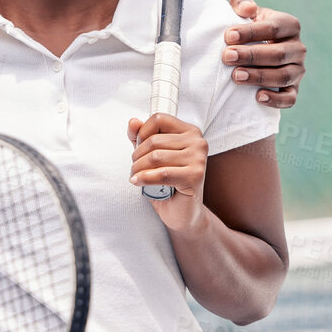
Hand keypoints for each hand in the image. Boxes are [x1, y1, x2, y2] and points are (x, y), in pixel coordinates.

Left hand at [128, 114, 207, 232]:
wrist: (184, 213)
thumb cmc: (168, 183)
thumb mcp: (152, 156)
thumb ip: (141, 137)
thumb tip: (133, 122)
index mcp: (189, 131)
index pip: (159, 119)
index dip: (142, 133)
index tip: (138, 148)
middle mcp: (198, 142)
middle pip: (154, 140)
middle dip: (137, 156)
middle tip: (134, 168)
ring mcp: (199, 159)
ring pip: (155, 157)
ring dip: (138, 168)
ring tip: (136, 176)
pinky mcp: (195, 176)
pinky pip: (161, 174)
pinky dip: (145, 178)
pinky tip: (138, 182)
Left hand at [223, 0, 306, 108]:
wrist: (256, 50)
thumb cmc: (249, 27)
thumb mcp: (245, 11)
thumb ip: (242, 2)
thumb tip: (247, 9)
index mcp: (289, 25)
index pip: (273, 28)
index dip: (251, 32)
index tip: (228, 36)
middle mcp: (298, 48)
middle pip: (278, 54)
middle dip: (251, 56)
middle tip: (226, 57)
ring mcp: (298, 70)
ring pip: (284, 76)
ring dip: (259, 77)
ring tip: (236, 76)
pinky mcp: (294, 89)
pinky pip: (290, 98)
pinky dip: (276, 99)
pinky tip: (258, 97)